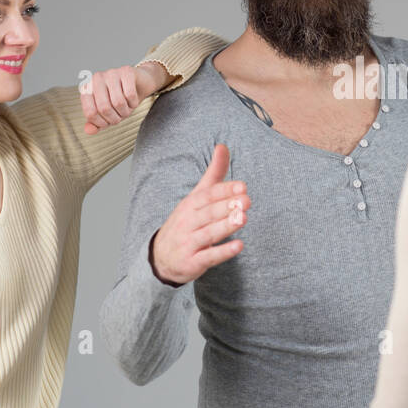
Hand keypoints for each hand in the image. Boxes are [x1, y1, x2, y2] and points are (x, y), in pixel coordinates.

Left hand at [81, 63, 162, 134]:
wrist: (140, 84)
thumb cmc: (121, 99)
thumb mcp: (107, 114)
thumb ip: (96, 123)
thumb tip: (89, 130)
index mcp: (87, 88)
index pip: (90, 112)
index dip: (101, 122)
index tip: (108, 123)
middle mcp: (96, 78)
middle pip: (104, 108)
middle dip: (115, 118)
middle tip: (120, 117)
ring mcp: (111, 73)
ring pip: (118, 102)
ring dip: (125, 111)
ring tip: (127, 109)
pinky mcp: (126, 71)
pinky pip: (130, 94)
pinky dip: (134, 103)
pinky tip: (133, 101)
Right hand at [150, 144, 248, 284]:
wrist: (160, 258)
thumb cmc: (185, 223)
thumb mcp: (196, 197)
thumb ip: (213, 174)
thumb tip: (223, 146)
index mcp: (190, 205)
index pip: (207, 195)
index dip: (224, 190)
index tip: (242, 186)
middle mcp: (187, 222)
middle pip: (208, 213)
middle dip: (227, 206)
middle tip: (246, 200)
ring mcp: (189, 243)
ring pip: (208, 233)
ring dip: (225, 226)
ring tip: (243, 218)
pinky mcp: (192, 262)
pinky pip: (208, 257)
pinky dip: (223, 252)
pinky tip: (238, 246)